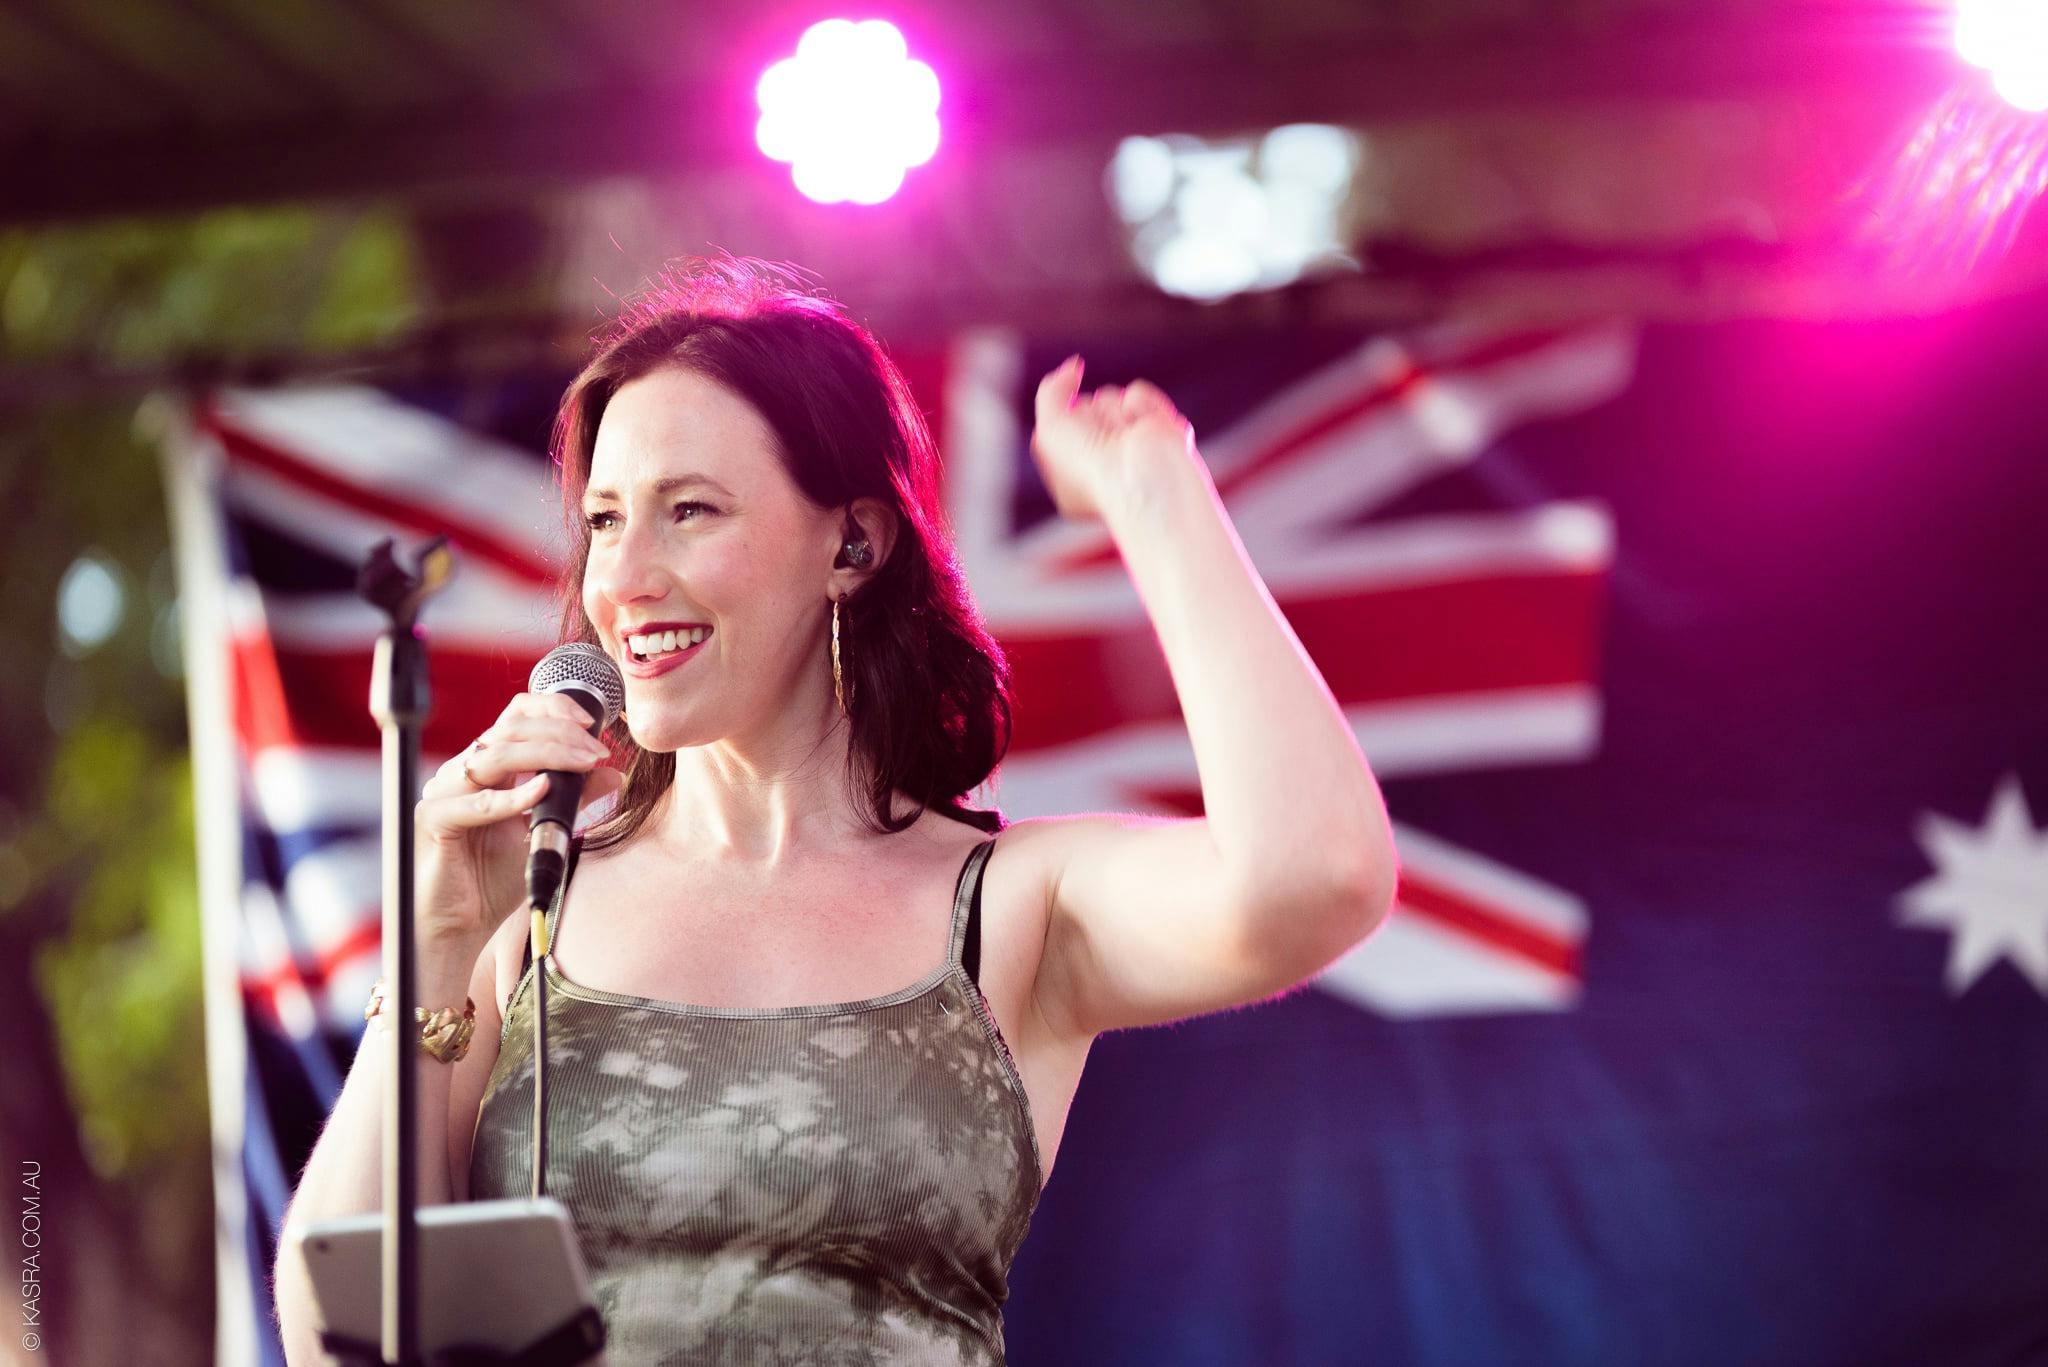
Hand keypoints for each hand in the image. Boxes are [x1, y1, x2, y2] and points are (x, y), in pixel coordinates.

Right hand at [413, 691, 625, 954]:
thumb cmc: (493, 879)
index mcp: (486, 766)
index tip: (592, 722)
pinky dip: (511, 796)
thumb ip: (575, 802)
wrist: (460, 925)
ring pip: (494, 756)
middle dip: (560, 734)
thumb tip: (612, 774)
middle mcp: (462, 771)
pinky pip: (475, 803)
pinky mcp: (434, 821)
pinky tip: (542, 791)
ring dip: (546, 754)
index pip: (516, 715)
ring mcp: (444, 792)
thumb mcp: (545, 833)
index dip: (553, 708)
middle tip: (597, 751)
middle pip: (509, 729)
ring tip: (582, 763)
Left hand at [1030, 356, 1197, 521]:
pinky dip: (1141, 406)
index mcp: (1073, 474)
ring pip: (1111, 397)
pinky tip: (1147, 431)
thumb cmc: (1089, 467)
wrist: (1144, 481)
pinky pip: (1138, 392)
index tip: (1077, 449)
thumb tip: (1075, 367)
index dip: (1067, 427)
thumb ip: (1053, 391)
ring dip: (1114, 415)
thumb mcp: (1049, 430)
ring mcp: (1133, 445)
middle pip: (1086, 407)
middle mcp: (1104, 461)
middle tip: (1102, 445)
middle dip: (1092, 418)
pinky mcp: (1159, 429)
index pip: (1063, 427)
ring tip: (1127, 440)